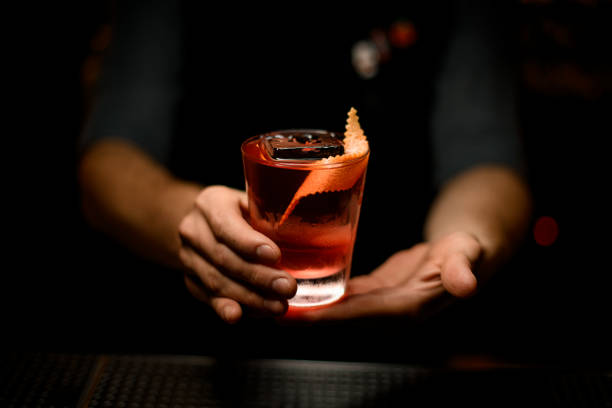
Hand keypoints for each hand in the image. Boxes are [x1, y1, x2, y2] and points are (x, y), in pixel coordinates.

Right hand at [178, 185, 296, 322]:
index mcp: (210, 203)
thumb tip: (313, 224)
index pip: (226, 225)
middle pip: (224, 258)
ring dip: (249, 298)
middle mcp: (193, 230)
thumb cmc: (243, 211)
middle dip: (258, 276)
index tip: (276, 255)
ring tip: (278, 306)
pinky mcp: (190, 280)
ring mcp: (188, 257)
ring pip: (216, 282)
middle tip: (288, 287)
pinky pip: (209, 297)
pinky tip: (241, 316)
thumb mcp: (254, 200)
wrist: (206, 225)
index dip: (249, 243)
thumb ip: (272, 212)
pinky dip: (228, 307)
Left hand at [289, 232, 480, 321]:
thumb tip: (466, 285)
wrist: (463, 255)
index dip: (333, 316)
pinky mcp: (375, 295)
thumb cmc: (466, 252)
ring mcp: (381, 306)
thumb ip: (462, 268)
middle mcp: (391, 313)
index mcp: (410, 308)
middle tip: (270, 309)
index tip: (302, 315)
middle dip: (307, 317)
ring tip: (272, 301)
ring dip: (307, 309)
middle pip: (342, 318)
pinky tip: (297, 291)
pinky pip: (343, 299)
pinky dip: (319, 297)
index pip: (365, 315)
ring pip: (338, 311)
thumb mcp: (468, 254)